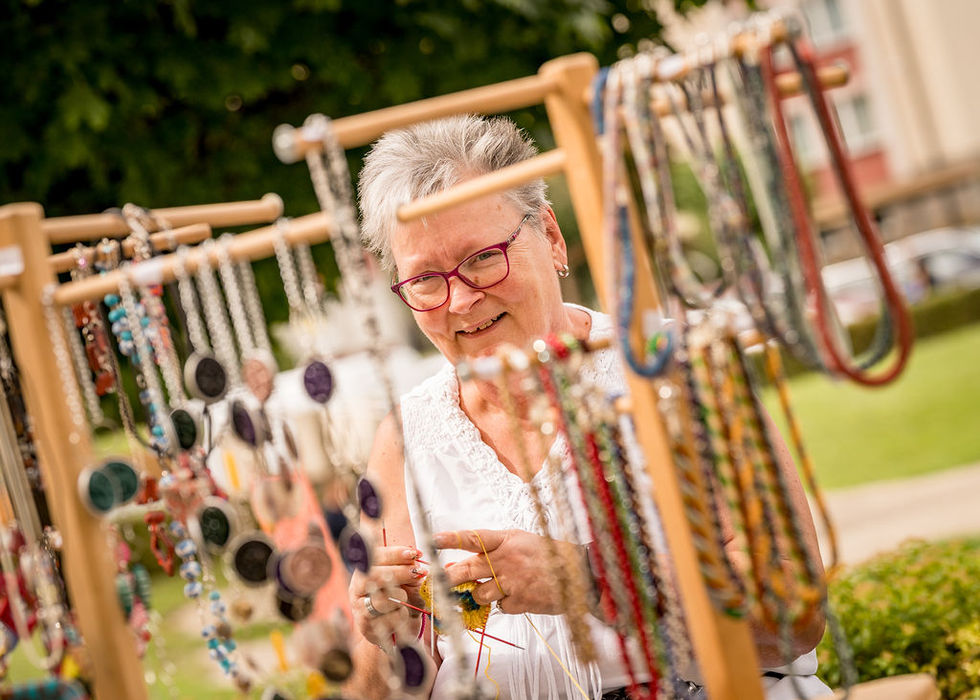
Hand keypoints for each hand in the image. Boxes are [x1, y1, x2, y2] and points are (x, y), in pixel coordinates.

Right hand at [349, 544, 426, 644]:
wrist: (389, 626)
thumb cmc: (396, 597)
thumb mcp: (403, 579)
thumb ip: (406, 569)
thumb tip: (414, 562)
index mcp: (363, 570)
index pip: (375, 556)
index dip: (395, 554)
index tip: (413, 554)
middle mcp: (356, 588)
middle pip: (375, 575)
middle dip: (400, 572)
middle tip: (418, 572)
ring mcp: (360, 608)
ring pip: (382, 599)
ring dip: (401, 596)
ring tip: (405, 597)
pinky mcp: (366, 627)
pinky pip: (390, 619)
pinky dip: (401, 614)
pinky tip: (402, 613)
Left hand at [435, 529, 578, 614]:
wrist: (579, 572)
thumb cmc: (547, 554)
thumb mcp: (520, 542)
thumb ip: (493, 550)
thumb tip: (462, 561)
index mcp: (506, 540)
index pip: (473, 537)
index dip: (451, 539)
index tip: (432, 541)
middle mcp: (507, 559)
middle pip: (468, 569)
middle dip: (447, 578)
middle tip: (434, 583)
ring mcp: (513, 581)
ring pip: (480, 593)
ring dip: (481, 594)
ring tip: (497, 587)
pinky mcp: (521, 600)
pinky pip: (500, 606)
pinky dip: (505, 603)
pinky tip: (520, 595)